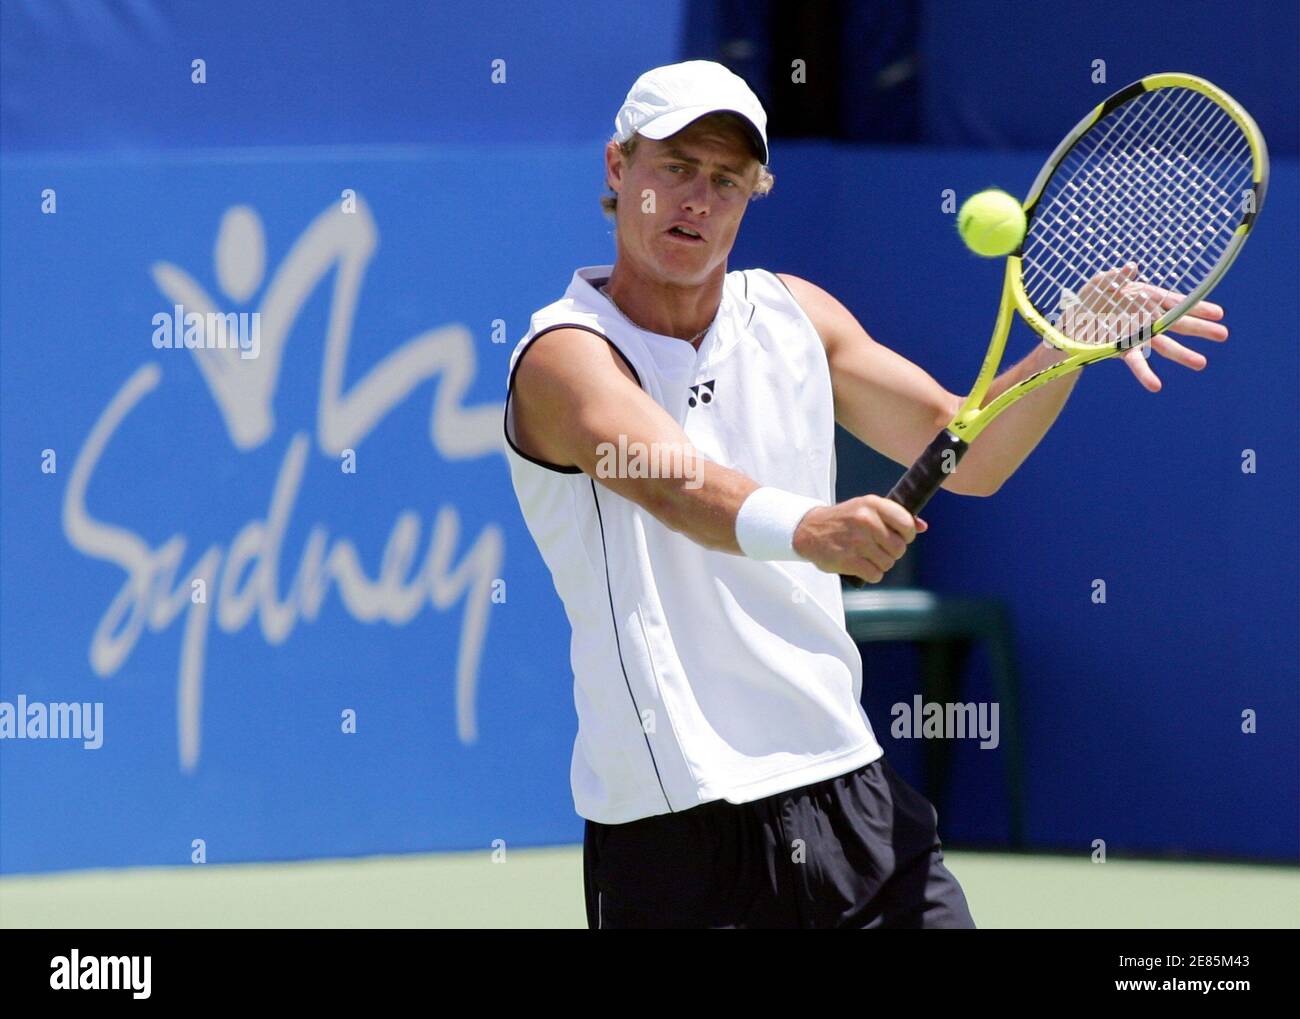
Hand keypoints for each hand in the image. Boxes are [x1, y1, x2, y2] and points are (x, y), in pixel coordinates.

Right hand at [794, 495, 926, 582]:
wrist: (808, 530)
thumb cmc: (843, 519)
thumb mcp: (867, 509)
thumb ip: (895, 516)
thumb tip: (923, 526)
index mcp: (872, 504)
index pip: (907, 524)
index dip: (907, 535)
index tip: (898, 536)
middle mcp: (866, 521)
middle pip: (899, 548)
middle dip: (892, 552)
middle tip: (879, 548)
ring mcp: (857, 541)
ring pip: (888, 563)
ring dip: (880, 564)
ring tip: (867, 556)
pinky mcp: (848, 560)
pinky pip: (875, 575)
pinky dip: (871, 574)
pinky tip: (861, 565)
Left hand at [1063, 263, 1228, 392]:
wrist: (1069, 321)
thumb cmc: (1089, 298)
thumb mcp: (1100, 283)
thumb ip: (1116, 277)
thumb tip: (1132, 266)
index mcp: (1144, 299)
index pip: (1175, 302)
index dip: (1196, 307)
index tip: (1219, 313)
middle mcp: (1145, 318)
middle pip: (1176, 324)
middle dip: (1199, 329)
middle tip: (1223, 335)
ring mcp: (1135, 335)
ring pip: (1163, 346)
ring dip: (1182, 355)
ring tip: (1201, 363)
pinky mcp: (1121, 350)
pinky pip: (1136, 363)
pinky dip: (1145, 374)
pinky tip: (1156, 386)